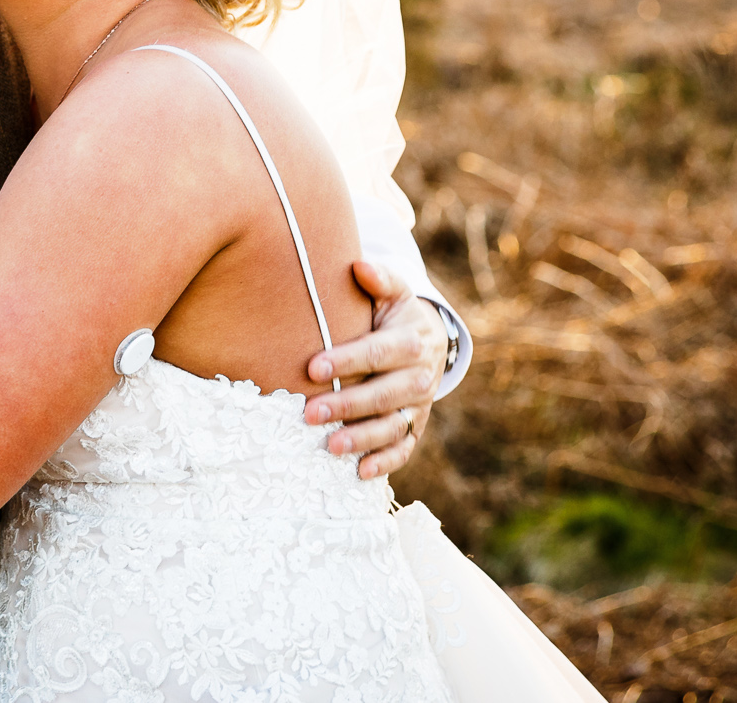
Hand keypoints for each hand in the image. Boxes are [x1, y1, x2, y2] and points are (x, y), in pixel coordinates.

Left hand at [302, 260, 444, 478]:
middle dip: (348, 406)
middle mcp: (419, 376)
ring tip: (331, 446)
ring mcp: (419, 404)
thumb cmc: (393, 313)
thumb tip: (358, 265)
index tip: (311, 368)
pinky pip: (405, 447)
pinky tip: (360, 472)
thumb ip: (378, 279)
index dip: (346, 360)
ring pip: (394, 425)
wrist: (427, 339)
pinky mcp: (417, 425)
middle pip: (384, 395)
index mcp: (411, 341)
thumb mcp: (392, 292)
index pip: (377, 352)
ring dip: (364, 438)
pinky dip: (386, 462)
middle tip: (309, 414)